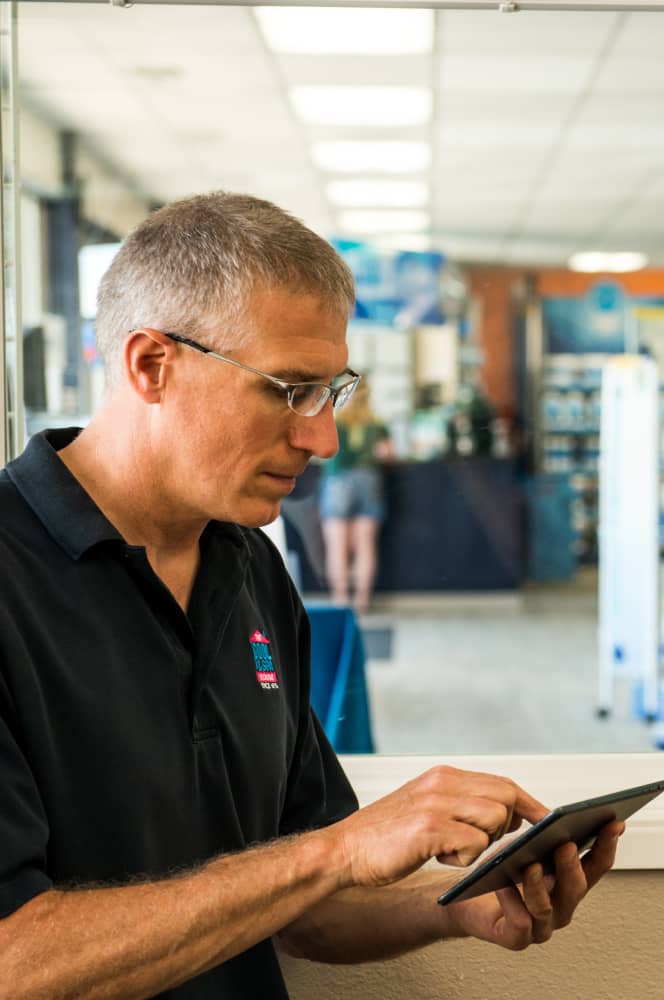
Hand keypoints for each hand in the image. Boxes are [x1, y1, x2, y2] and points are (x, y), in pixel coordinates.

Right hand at [331, 765, 547, 888]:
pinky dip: (465, 857)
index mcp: (442, 776)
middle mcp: (441, 783)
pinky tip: (440, 858)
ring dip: (484, 843)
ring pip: (495, 818)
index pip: (500, 782)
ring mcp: (436, 804)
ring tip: (454, 850)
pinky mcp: (429, 828)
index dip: (528, 802)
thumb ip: (460, 805)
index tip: (546, 819)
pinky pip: (474, 843)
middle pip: (505, 795)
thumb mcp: (426, 809)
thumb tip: (505, 813)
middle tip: (496, 843)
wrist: (343, 851)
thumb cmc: (385, 838)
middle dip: (512, 823)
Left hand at [446, 819, 624, 949]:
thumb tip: (555, 816)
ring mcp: (540, 926)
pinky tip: (503, 885)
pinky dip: (512, 902)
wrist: (465, 896)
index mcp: (568, 883)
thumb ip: (543, 834)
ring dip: (539, 885)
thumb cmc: (497, 869)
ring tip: (530, 865)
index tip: (613, 823)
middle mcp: (560, 906)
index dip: (606, 844)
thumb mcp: (523, 844)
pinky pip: (519, 923)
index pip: (595, 864)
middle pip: (575, 888)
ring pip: (547, 908)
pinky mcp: (515, 937)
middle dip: (571, 865)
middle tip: (565, 844)